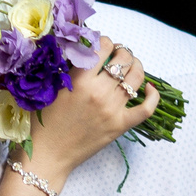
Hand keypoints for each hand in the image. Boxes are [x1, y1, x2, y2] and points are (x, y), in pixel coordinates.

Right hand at [22, 35, 158, 180]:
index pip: (102, 48)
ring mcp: (113, 110)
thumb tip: (83, 52)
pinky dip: (152, 97)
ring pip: (137, 77)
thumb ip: (68, 70)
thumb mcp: (50, 90)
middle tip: (115, 54)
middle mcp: (100, 93)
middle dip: (121, 51)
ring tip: (130, 65)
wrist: (48, 154)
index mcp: (81, 81)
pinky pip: (146, 109)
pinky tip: (149, 89)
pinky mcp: (120, 125)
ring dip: (136, 66)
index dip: (104, 41)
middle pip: (123, 59)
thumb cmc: (43, 123)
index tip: (100, 43)